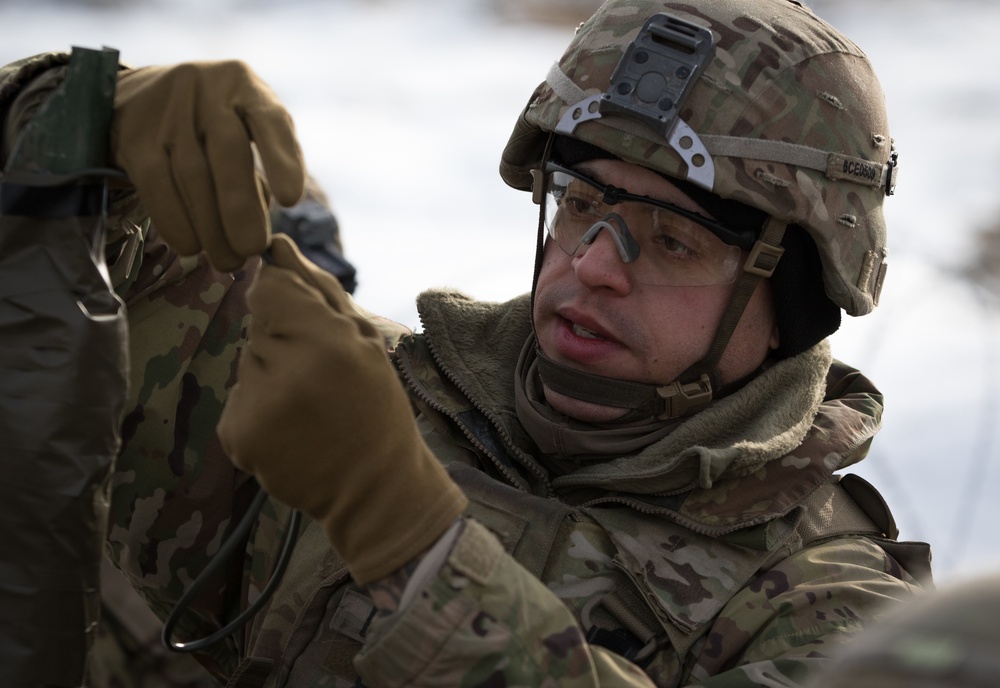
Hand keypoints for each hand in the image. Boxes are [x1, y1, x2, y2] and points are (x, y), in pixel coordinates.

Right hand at [111, 61, 305, 271]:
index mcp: (244, 86)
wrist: (140, 96)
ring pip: (192, 175)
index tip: (292, 200)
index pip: (269, 118)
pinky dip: (175, 221)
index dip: (282, 158)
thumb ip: (266, 161)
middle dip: (242, 208)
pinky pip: (156, 185)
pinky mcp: (134, 138)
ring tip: (229, 261)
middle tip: (253, 249)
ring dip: (212, 226)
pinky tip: (191, 247)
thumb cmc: (215, 122)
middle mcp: (205, 90)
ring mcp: (167, 112)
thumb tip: (266, 224)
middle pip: (228, 152)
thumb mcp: (248, 124)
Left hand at [217, 235, 466, 584]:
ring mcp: (257, 406)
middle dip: (282, 344)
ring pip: (245, 362)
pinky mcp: (236, 435)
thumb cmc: (375, 406)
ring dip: (268, 377)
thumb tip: (276, 243)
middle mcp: (288, 371)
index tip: (310, 334)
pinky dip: (255, 411)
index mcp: (328, 342)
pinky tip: (288, 430)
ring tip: (305, 408)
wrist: (374, 487)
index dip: (288, 306)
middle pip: (256, 326)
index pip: (269, 289)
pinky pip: (235, 399)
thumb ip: (318, 289)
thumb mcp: (364, 340)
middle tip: (318, 382)